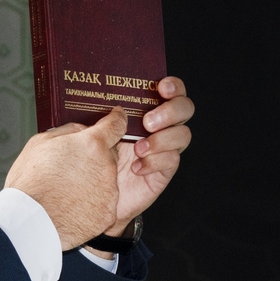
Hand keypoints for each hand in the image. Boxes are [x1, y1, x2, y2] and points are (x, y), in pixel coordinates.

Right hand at [4, 108, 124, 249]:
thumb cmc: (31, 182)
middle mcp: (106, 166)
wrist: (30, 221)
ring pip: (106, 180)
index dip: (117, 119)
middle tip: (73, 168)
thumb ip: (68, 132)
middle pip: (109, 155)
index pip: (117, 124)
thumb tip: (82, 130)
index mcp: (92, 144)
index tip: (117, 118)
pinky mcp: (108, 213)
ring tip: (68, 191)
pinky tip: (73, 206)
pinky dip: (92, 204)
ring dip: (93, 181)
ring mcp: (110, 191)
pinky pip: (103, 203)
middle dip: (95, 158)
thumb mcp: (41, 142)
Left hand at [105, 77, 192, 235]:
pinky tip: (137, 168)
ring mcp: (165, 148)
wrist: (97, 194)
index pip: (170, 90)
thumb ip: (104, 118)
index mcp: (145, 110)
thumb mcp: (95, 133)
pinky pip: (172, 160)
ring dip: (161, 139)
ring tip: (138, 149)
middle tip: (148, 122)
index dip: (173, 86)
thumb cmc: (95, 158)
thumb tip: (111, 107)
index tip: (162, 87)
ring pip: (183, 134)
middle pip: (184, 109)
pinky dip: (154, 162)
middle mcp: (160, 127)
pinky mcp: (165, 170)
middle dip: (170, 112)